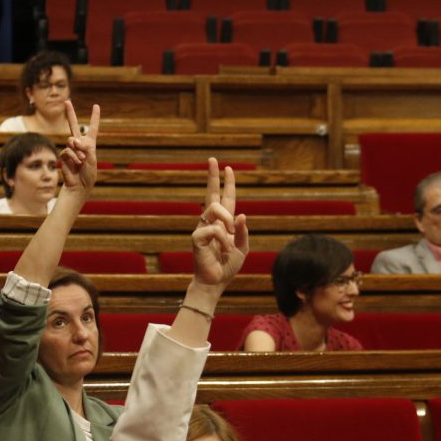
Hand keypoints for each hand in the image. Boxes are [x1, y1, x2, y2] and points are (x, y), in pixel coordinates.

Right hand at [59, 101, 99, 194]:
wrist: (79, 186)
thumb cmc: (88, 174)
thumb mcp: (92, 160)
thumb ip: (86, 148)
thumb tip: (76, 141)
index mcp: (90, 144)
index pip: (92, 128)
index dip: (95, 117)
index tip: (96, 106)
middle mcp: (80, 144)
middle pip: (74, 125)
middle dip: (70, 113)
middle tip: (67, 101)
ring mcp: (71, 149)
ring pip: (71, 140)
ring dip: (78, 149)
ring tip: (81, 159)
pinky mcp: (64, 156)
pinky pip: (67, 150)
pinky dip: (73, 156)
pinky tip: (77, 163)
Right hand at [191, 158, 247, 287]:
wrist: (216, 282)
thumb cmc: (227, 266)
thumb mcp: (242, 248)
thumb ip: (243, 231)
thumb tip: (241, 214)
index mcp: (223, 223)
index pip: (225, 199)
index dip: (227, 184)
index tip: (227, 168)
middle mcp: (211, 222)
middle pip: (211, 194)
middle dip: (212, 176)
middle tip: (212, 159)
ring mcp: (202, 228)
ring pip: (215, 208)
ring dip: (227, 221)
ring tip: (230, 238)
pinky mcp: (197, 237)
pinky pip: (214, 228)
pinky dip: (224, 239)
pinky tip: (223, 250)